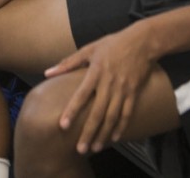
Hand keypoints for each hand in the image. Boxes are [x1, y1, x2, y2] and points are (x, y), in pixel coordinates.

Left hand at [45, 25, 153, 153]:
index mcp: (96, 72)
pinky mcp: (134, 92)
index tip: (63, 125)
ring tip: (95, 147)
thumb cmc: (112, 44)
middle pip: (97, 112)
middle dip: (88, 131)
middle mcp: (109, 83)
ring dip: (104, 134)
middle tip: (80, 148)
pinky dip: (121, 127)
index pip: (81, 95)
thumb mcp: (89, 49)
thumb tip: (47, 73)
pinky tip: (114, 138)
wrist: (142, 41)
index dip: (72, 111)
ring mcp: (123, 89)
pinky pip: (127, 113)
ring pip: (112, 116)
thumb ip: (68, 63)